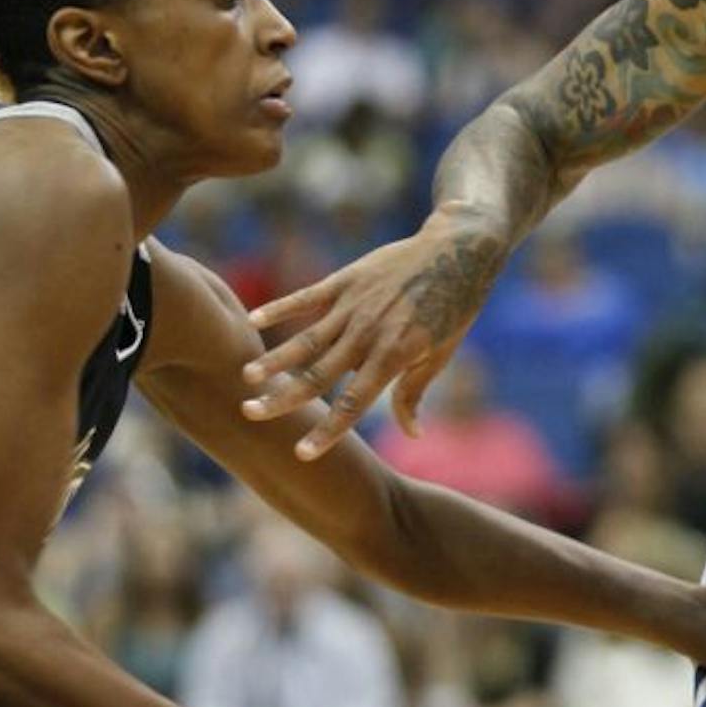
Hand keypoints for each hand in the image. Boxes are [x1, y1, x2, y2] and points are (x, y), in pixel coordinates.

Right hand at [242, 212, 505, 458]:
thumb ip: (413, 394)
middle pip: (318, 373)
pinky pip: (307, 296)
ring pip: (307, 338)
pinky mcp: (346, 280)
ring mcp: (354, 305)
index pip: (354, 403)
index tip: (302, 454)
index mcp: (393, 356)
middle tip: (250, 414)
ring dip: (275, 358)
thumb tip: (412, 435)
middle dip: (284, 397)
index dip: (328, 431)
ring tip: (247, 377)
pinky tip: (253, 319)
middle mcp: (369, 333)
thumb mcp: (439, 354)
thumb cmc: (453, 309)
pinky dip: (280, 307)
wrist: (458, 252)